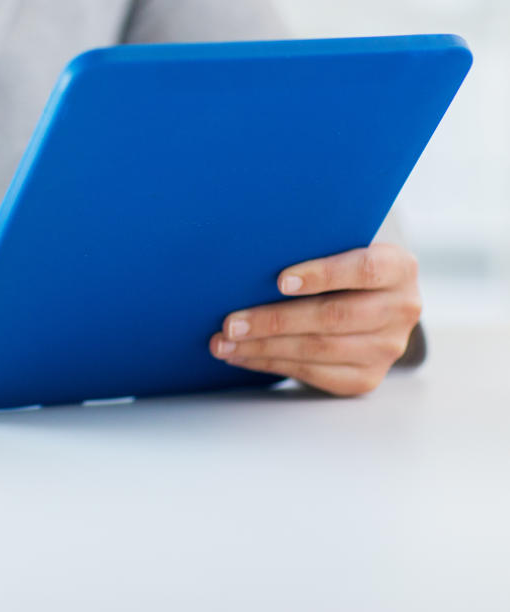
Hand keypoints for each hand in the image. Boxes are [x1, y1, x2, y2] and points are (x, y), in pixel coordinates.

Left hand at [209, 243, 422, 395]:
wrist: (373, 302)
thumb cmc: (341, 267)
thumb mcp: (341, 248)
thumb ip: (313, 249)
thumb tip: (247, 260)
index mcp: (398, 267)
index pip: (363, 270)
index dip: (322, 275)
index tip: (280, 281)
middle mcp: (401, 309)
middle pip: (332, 316)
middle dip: (274, 320)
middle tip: (230, 322)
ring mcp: (386, 348)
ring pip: (318, 349)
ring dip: (263, 347)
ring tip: (224, 342)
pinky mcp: (366, 377)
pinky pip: (312, 373)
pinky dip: (270, 363)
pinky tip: (241, 355)